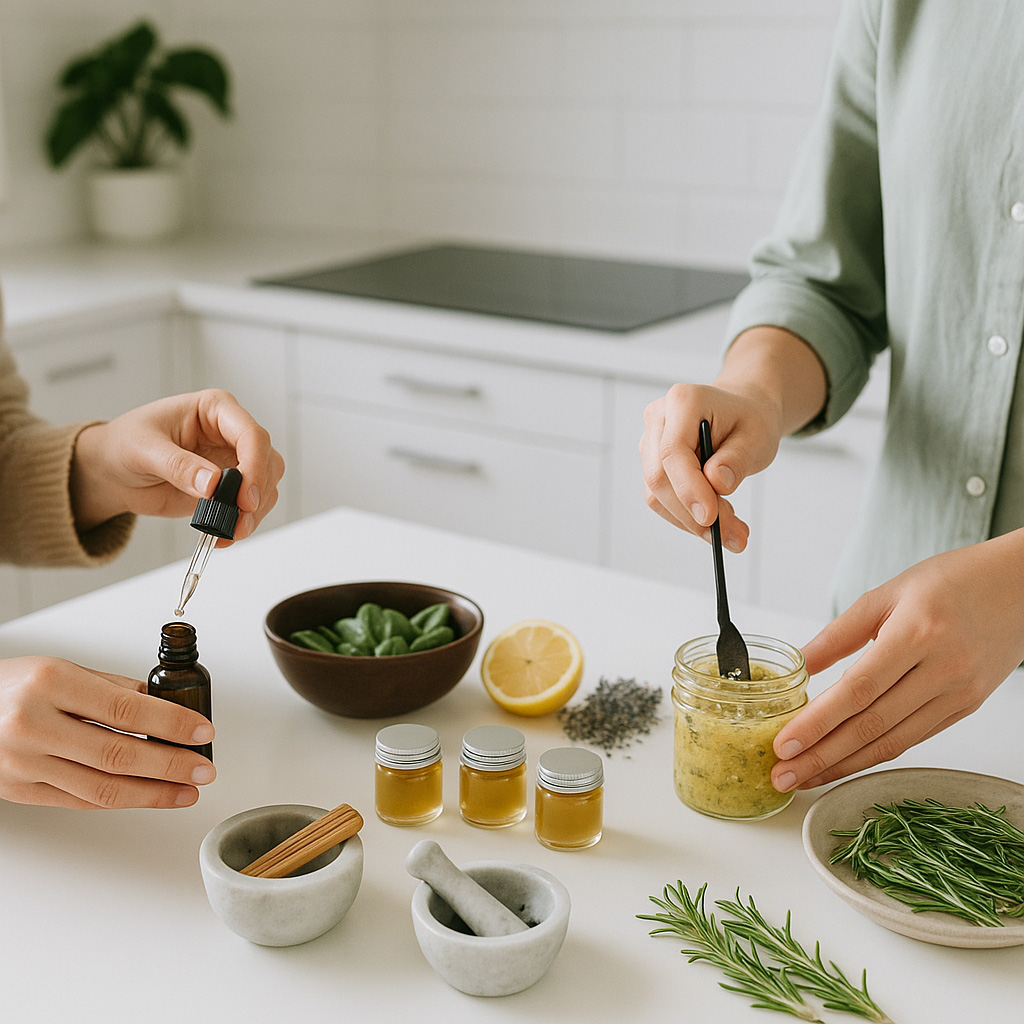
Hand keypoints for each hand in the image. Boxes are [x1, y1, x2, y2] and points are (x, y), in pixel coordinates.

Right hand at [0, 656, 215, 808]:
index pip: (127, 708)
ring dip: (153, 793)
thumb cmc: (9, 686)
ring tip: (186, 790)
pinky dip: (121, 801)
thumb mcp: (61, 670)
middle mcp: (34, 724)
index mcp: (51, 683)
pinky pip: (80, 801)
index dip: (171, 724)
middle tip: (203, 769)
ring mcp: (23, 762)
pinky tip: (148, 796)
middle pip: (119, 754)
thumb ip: (113, 689)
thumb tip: (164, 705)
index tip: (202, 731)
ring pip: (102, 788)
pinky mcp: (18, 791)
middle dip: (171, 765)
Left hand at [69, 388, 283, 539]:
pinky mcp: (229, 488)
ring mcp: (233, 462)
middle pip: (267, 461)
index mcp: (215, 410)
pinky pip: (250, 506)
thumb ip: (179, 465)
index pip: (251, 435)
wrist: (113, 472)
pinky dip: (243, 523)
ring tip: (230, 531)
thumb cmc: (124, 445)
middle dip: (258, 493)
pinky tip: (223, 534)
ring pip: (266, 486)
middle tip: (240, 520)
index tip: (244, 498)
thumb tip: (211, 483)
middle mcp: (230, 434)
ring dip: (255, 512)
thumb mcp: (144, 450)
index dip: (255, 466)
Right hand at [638, 327, 826, 552]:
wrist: (743, 413)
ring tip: (733, 530)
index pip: (672, 452)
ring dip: (692, 521)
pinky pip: (662, 500)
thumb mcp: (758, 436)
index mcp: (683, 401)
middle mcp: (659, 419)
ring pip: (657, 494)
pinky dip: (688, 517)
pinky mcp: (653, 464)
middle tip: (734, 537)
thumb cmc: (750, 419)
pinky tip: (717, 519)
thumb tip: (716, 483)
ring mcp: (651, 442)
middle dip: (693, 514)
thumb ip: (736, 459)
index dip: (688, 489)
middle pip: (659, 476)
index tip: (711, 518)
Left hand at [771, 532, 1023, 790]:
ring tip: (804, 778)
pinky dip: (875, 755)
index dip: (819, 722)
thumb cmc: (951, 582)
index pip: (858, 690)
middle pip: (872, 725)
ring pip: (893, 741)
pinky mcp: (965, 708)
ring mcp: (958, 694)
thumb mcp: (886, 594)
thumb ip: (840, 633)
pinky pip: (914, 738)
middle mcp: (942, 671)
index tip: (784, 743)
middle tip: (782, 775)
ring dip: (844, 765)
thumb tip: (799, 663)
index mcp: (916, 634)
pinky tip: (845, 763)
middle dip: (822, 756)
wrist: (1019, 587)